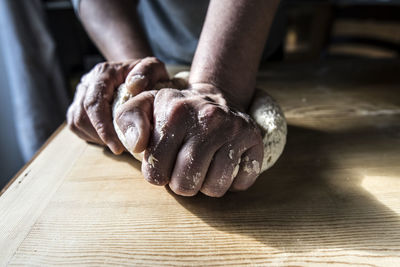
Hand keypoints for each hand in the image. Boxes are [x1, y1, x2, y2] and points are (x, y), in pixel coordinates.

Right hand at [66, 57, 168, 153]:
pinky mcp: (79, 107)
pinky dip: (94, 137)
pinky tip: (112, 138)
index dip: (103, 128)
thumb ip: (148, 72)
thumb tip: (133, 87)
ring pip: (77, 123)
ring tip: (120, 142)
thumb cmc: (148, 74)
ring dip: (97, 138)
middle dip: (101, 137)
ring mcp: (80, 96)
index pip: (94, 103)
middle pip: (82, 116)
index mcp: (103, 73)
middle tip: (124, 148)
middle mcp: (87, 83)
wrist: (139, 73)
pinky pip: (79, 127)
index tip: (117, 147)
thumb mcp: (155, 68)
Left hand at [115, 83, 263, 196]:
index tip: (164, 163)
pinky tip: (225, 164)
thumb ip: (128, 121)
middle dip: (181, 184)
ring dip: (206, 184)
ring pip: (214, 187)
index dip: (158, 175)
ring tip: (203, 166)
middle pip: (186, 184)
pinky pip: (241, 182)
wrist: (214, 96)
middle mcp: (208, 119)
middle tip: (184, 168)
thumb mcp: (145, 106)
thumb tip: (137, 146)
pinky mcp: (254, 139)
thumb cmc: (175, 110)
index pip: (156, 173)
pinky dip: (232, 182)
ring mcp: (234, 129)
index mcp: (175, 112)